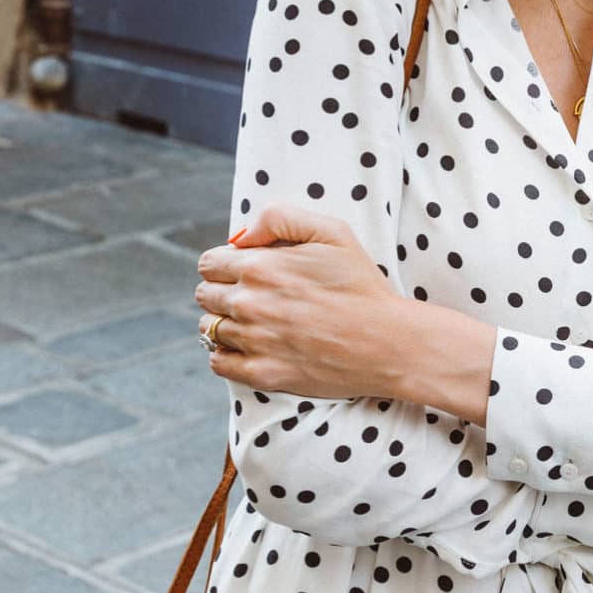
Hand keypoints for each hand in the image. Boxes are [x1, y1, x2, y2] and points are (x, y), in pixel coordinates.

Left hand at [195, 202, 404, 399]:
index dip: (225, 264)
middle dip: (223, 291)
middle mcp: (249, 304)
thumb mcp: (331, 232)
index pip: (209, 263)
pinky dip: (226, 354)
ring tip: (255, 322)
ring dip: (224, 322)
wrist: (388, 342)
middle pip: (205, 295)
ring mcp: (254, 341)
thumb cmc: (362, 285)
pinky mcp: (262, 374)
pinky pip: (218, 362)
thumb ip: (280, 219)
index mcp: (260, 267)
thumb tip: (240, 236)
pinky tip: (250, 346)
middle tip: (254, 296)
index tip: (245, 270)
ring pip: (208, 328)